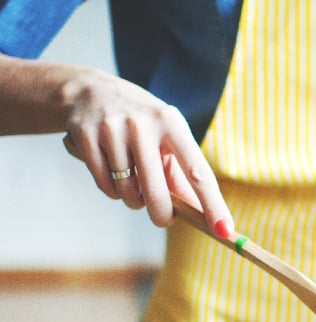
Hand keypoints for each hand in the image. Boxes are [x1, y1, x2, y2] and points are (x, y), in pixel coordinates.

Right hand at [62, 68, 232, 236]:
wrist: (90, 90)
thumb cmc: (142, 124)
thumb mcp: (167, 138)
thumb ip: (183, 175)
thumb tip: (201, 214)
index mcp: (172, 123)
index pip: (198, 172)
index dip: (213, 204)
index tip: (225, 230)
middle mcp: (143, 124)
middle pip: (157, 192)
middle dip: (162, 215)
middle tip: (163, 220)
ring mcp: (112, 129)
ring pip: (127, 192)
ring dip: (133, 199)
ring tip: (133, 182)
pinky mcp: (85, 136)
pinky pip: (105, 185)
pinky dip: (112, 190)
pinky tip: (113, 174)